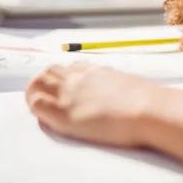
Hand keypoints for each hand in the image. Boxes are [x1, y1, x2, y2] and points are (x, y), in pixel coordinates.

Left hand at [26, 64, 158, 146]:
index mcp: (97, 71)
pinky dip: (35, 107)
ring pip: (38, 83)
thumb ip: (117, 87)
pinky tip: (42, 116)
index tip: (65, 86)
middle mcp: (79, 78)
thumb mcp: (130, 85)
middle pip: (50, 71)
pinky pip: (37, 104)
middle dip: (45, 81)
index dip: (64, 77)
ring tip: (38, 104)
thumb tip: (121, 94)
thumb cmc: (147, 101)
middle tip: (46, 95)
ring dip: (35, 91)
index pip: (71, 67)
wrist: (148, 110)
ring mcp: (69, 94)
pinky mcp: (64, 113)